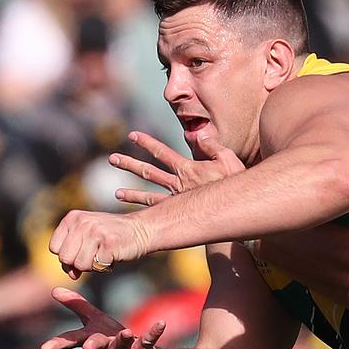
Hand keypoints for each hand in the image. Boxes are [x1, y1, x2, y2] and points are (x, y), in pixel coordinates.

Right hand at [40, 287, 165, 348]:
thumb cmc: (108, 339)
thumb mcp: (92, 320)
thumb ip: (75, 305)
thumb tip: (53, 289)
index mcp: (91, 338)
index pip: (72, 340)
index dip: (58, 343)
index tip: (44, 348)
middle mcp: (106, 347)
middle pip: (97, 346)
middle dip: (92, 345)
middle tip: (87, 347)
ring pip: (121, 346)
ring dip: (123, 340)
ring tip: (126, 333)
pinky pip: (148, 340)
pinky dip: (154, 332)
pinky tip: (161, 323)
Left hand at [49, 208, 150, 278]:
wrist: (142, 229)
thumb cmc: (112, 236)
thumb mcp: (87, 238)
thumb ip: (73, 253)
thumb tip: (71, 275)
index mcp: (73, 217)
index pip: (54, 248)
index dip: (68, 256)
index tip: (82, 252)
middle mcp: (82, 222)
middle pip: (65, 258)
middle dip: (79, 263)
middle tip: (94, 255)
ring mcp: (96, 232)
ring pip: (79, 265)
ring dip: (93, 266)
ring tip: (104, 255)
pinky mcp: (109, 244)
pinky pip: (96, 267)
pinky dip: (105, 268)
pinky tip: (112, 258)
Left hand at [111, 131, 245, 206]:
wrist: (236, 210)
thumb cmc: (235, 184)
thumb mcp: (228, 159)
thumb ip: (212, 146)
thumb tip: (197, 133)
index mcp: (188, 169)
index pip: (162, 152)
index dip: (147, 143)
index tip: (132, 135)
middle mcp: (178, 184)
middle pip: (149, 172)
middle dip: (130, 164)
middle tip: (112, 159)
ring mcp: (177, 200)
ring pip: (150, 194)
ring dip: (132, 193)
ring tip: (116, 193)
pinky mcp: (180, 214)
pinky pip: (159, 213)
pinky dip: (146, 212)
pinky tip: (138, 215)